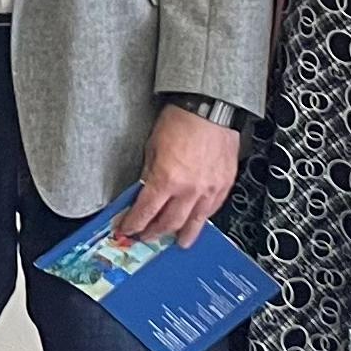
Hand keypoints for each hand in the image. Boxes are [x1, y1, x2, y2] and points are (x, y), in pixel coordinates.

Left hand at [115, 105, 240, 248]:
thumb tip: (144, 191)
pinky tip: (197, 222)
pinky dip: (202, 219)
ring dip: (182, 235)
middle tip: (146, 236)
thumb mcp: (153, 146)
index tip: (127, 229)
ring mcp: (208, 190)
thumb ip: (149, 172)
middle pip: (168, 223)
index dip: (133, 224)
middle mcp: (188, 190)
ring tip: (177, 243)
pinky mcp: (224, 185)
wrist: (211, 108)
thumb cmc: (182, 120)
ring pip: (194, 223)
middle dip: (154, 232)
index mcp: (166, 179)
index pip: (145, 212)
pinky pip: (212, 210)